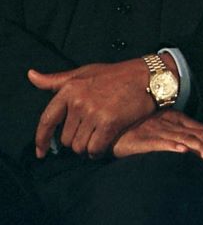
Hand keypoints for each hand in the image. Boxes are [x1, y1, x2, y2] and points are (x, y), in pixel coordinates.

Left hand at [28, 59, 156, 158]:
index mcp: (69, 89)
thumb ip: (56, 79)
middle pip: (65, 138)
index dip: (41, 139)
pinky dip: (98, 151)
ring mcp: (94, 113)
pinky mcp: (110, 123)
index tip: (41, 152)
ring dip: (87, 147)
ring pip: (79, 146)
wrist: (148, 77)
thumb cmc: (115, 75)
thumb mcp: (84, 72)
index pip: (46, 120)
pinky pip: (95, 148)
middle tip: (89, 134)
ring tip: (97, 137)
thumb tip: (31, 75)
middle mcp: (79, 101)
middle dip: (75, 140)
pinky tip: (104, 145)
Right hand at [112, 110, 202, 173]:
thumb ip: (178, 135)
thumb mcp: (162, 129)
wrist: (111, 122)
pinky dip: (172, 145)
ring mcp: (159, 129)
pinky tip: (182, 151)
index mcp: (180, 120)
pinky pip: (159, 142)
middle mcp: (173, 123)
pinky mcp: (143, 137)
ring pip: (186, 140)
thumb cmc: (136, 128)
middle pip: (202, 136)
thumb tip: (194, 148)